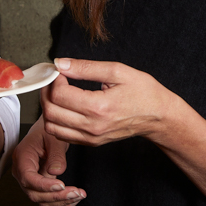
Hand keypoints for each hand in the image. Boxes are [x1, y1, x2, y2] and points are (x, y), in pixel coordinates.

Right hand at [11, 117, 83, 205]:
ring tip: (79, 195)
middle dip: (56, 196)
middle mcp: (21, 172)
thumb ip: (56, 155)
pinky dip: (60, 204)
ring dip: (61, 202)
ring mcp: (28, 182)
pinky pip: (46, 201)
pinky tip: (74, 199)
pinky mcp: (37, 187)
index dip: (44, 185)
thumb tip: (57, 172)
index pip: (28, 178)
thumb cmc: (47, 132)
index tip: (62, 185)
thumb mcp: (54, 138)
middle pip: (34, 194)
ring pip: (41, 201)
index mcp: (22, 158)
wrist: (44, 132)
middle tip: (76, 192)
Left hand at [40, 59, 178, 147]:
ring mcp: (91, 137)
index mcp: (99, 107)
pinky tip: (66, 107)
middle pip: (50, 112)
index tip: (60, 71)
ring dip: (49, 108)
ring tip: (59, 93)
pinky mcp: (91, 142)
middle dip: (46, 93)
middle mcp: (93, 126)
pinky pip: (62, 135)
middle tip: (55, 80)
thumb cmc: (143, 92)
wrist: (158, 116)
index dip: (54, 79)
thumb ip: (86, 67)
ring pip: (52, 126)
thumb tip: (61, 63)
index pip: (60, 94)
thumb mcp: (118, 71)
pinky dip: (56, 121)